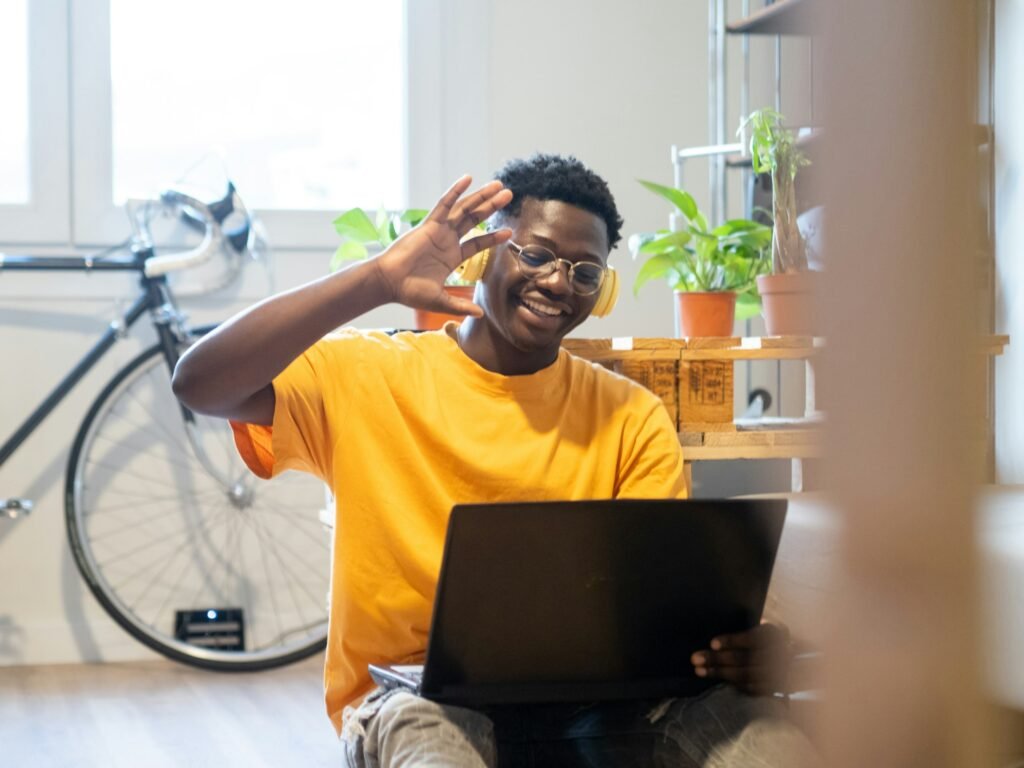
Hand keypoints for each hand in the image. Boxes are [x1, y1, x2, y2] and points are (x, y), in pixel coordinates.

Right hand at [373, 175, 512, 316]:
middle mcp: (447, 240)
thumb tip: (479, 314)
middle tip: (508, 194)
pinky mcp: (428, 225)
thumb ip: (460, 306)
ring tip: (498, 186)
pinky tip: (468, 179)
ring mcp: (438, 231)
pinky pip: (444, 205)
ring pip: (464, 209)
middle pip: (474, 219)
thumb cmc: (410, 292)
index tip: (509, 232)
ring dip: (481, 197)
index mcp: (451, 257)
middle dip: (491, 207)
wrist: (389, 283)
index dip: (493, 237)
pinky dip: (455, 191)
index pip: (477, 243)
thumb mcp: (440, 301)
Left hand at [690, 621, 791, 695]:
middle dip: (717, 659)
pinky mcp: (773, 688)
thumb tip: (730, 631)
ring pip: (744, 675)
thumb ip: (751, 628)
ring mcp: (776, 675)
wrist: (801, 663)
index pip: (751, 639)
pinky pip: (749, 688)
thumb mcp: (767, 628)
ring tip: (699, 670)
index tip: (712, 643)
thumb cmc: (773, 640)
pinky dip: (732, 683)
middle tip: (695, 658)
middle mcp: (777, 655)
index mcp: (775, 635)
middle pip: (743, 659)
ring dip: (719, 673)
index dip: (731, 641)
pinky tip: (716, 678)